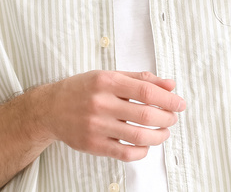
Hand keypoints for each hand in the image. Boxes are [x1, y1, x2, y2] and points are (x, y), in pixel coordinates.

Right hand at [40, 70, 185, 161]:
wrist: (50, 108)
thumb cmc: (83, 89)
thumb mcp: (110, 76)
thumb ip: (140, 79)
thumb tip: (170, 85)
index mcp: (106, 82)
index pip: (146, 91)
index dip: (168, 99)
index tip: (179, 103)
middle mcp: (101, 103)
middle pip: (145, 115)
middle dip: (167, 118)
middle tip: (173, 118)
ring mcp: (96, 126)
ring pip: (138, 136)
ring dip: (159, 136)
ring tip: (164, 132)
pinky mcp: (93, 145)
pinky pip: (125, 153)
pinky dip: (141, 151)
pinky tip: (145, 145)